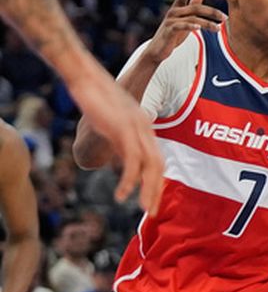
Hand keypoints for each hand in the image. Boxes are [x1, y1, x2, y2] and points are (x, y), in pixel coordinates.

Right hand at [68, 64, 163, 214]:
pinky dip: (130, 179)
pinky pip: (133, 159)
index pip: (157, 159)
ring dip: (148, 189)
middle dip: (156, 190)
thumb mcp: (111, 124)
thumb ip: (119, 141)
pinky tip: (121, 194)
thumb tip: (119, 160)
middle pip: (158, 165)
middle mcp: (145, 128)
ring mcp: (136, 127)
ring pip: (150, 165)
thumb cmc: (94, 99)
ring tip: (143, 208)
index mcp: (144, 127)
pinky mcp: (124, 128)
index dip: (156, 181)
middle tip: (152, 212)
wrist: (85, 78)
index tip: (152, 200)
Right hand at [145, 0, 225, 62]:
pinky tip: (198, 28)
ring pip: (192, 18)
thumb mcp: (185, 19)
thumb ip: (192, 5)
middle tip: (225, 17)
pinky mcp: (169, 31)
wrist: (157, 51)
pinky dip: (191, 26)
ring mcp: (171, 21)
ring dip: (207, 23)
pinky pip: (181, 26)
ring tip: (218, 28)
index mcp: (177, 8)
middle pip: (195, 8)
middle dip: (212, 12)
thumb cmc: (173, 34)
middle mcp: (173, 12)